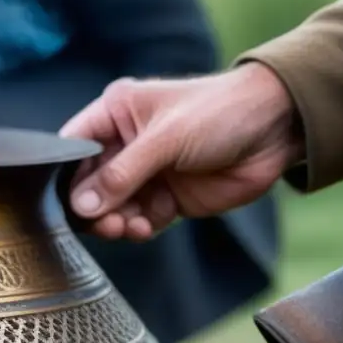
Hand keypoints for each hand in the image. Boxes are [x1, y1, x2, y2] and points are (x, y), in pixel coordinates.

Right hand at [59, 63, 305, 241]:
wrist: (278, 129)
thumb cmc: (221, 113)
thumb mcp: (166, 138)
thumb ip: (122, 174)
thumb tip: (81, 206)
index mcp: (115, 114)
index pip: (72, 148)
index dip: (64, 177)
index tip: (66, 203)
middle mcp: (124, 144)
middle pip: (87, 185)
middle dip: (92, 207)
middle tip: (104, 223)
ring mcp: (144, 173)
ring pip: (110, 207)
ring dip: (114, 222)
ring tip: (128, 227)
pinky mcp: (164, 198)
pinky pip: (137, 220)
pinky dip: (136, 228)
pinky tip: (145, 228)